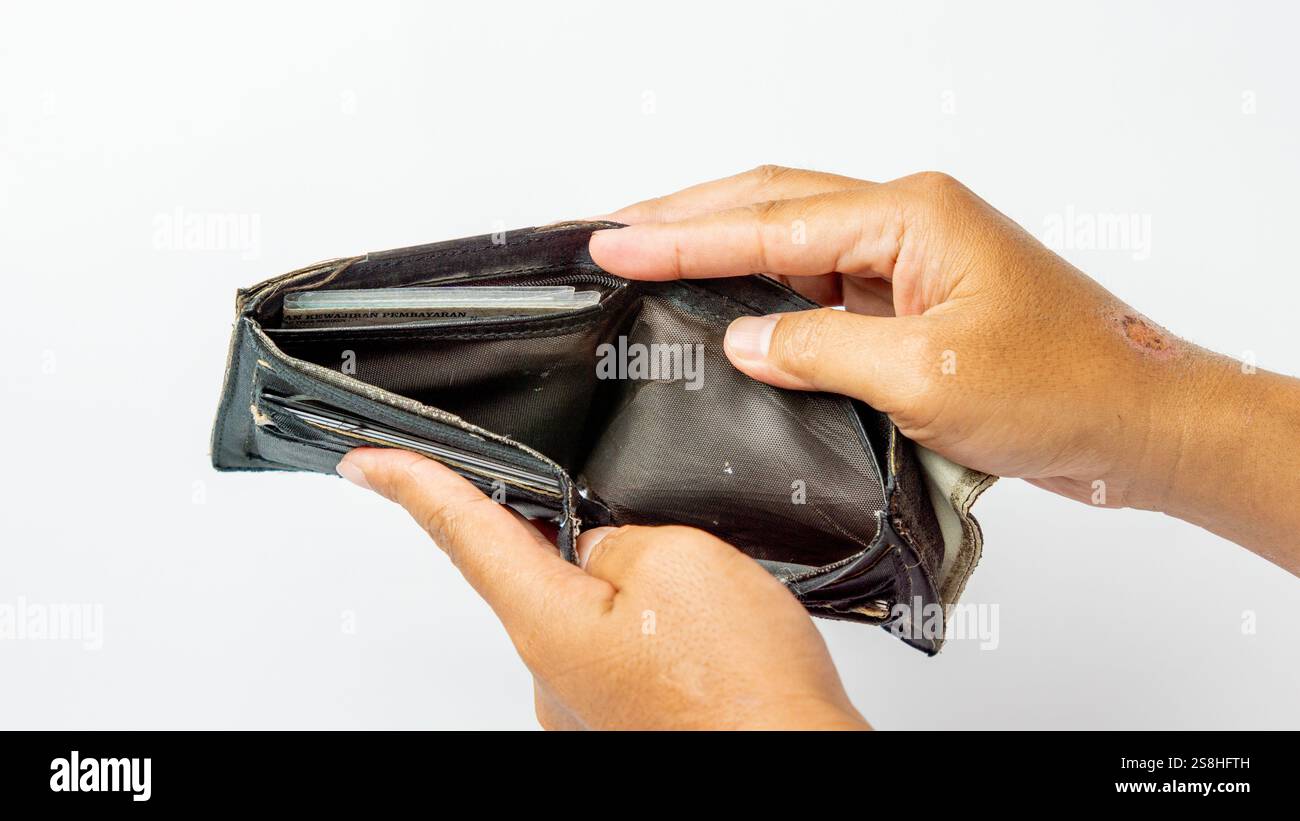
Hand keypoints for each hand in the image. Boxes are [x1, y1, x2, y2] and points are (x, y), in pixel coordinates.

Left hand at [336, 448, 869, 729]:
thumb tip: (596, 545)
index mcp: (546, 621)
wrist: (791, 758)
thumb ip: (616, 535)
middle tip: (651, 538)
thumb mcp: (679, 561)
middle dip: (578, 532)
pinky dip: (648, 617)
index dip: (410, 483)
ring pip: (587, 605)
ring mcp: (586, 698)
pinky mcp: (623, 711)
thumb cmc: (741, 693)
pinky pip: (619, 641)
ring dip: (627, 581)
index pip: (458, 531)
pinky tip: (699, 625)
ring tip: (700, 596)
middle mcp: (551, 669)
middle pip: (530, 567)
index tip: (367, 462)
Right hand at [589, 166, 1299, 568]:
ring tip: (651, 260)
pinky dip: (771, 296)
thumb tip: (746, 339)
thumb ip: (821, 351)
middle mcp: (909, 224)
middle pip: (774, 205)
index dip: (682, 238)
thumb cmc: (1066, 390)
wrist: (1142, 424)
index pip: (769, 224)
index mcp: (913, 217)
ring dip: (725, 252)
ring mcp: (913, 262)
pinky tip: (732, 312)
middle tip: (614, 230)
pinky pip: (824, 289)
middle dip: (689, 219)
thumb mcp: (925, 379)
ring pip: (795, 242)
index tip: (615, 240)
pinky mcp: (916, 303)